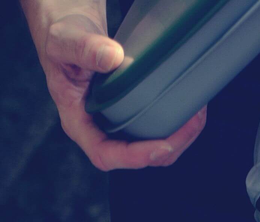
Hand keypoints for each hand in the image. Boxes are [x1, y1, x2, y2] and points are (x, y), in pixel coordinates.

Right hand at [27, 5, 206, 170]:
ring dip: (177, 137)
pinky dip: (175, 121)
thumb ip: (84, 48)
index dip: (134, 157)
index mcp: (77, 121)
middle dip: (167, 147)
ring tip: (197, 114)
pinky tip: (190, 104)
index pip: (104, 154)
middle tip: (192, 123)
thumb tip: (112, 57)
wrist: (69, 27)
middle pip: (134, 156)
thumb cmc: (62, 36)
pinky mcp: (130, 109)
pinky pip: (154, 126)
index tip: (161, 146)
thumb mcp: (66, 40)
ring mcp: (114, 120)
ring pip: (148, 144)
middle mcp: (96, 127)